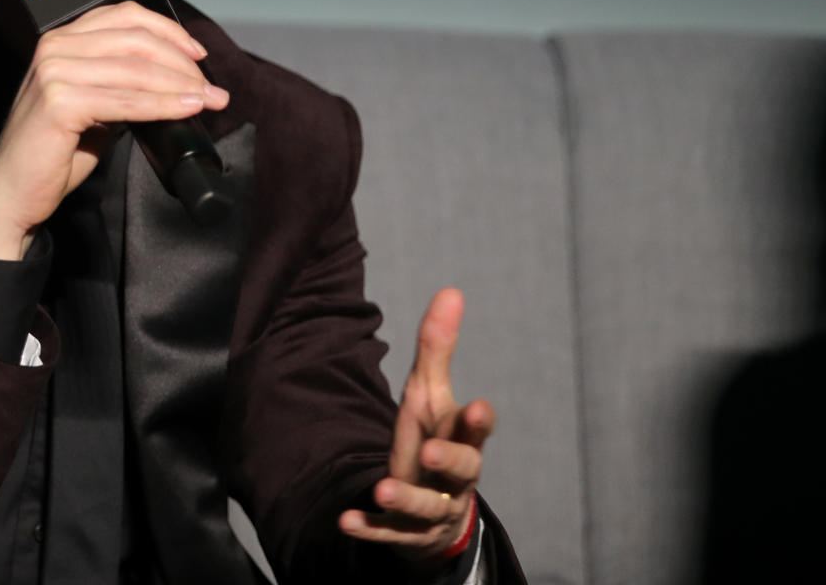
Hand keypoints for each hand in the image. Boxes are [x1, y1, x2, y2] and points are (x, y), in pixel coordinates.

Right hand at [0, 1, 228, 259]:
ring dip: (181, 85)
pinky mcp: (59, 103)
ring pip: (136, 70)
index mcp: (61, 40)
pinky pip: (126, 101)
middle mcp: (55, 47)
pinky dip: (163, 105)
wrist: (12, 192)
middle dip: (182, 62)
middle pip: (136, 40)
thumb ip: (119, 83)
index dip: (168, 31)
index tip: (198, 55)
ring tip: (210, 100)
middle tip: (211, 87)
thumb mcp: (90, 105)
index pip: (124, 16)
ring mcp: (54, 72)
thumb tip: (170, 78)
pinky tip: (186, 110)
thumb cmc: (52, 152)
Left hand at [339, 288, 492, 564]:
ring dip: (406, 496)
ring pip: (426, 506)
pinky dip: (370, 528)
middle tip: (430, 449)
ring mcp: (432, 508)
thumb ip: (438, 348)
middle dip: (450, 459)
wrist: (437, 514)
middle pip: (464, 470)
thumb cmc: (434, 440)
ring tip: (382, 488)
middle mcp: (454, 477)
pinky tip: (347, 520)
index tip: (478, 407)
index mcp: (462, 440)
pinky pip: (388, 533)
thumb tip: (450, 290)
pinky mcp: (405, 532)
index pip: (478, 430)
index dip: (478, 421)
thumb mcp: (432, 396)